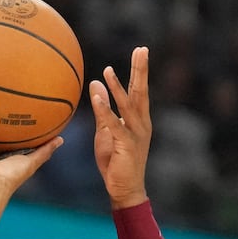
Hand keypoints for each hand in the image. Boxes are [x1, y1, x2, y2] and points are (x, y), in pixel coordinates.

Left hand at [91, 46, 150, 209]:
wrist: (124, 189)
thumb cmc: (116, 162)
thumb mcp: (105, 131)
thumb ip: (102, 109)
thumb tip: (95, 84)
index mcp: (138, 119)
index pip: (139, 90)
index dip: (139, 71)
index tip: (141, 51)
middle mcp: (141, 124)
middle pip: (141, 92)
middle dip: (140, 70)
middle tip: (142, 49)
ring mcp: (135, 134)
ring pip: (127, 106)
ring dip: (117, 87)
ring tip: (108, 69)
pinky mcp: (126, 145)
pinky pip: (114, 125)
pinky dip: (105, 111)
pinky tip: (97, 99)